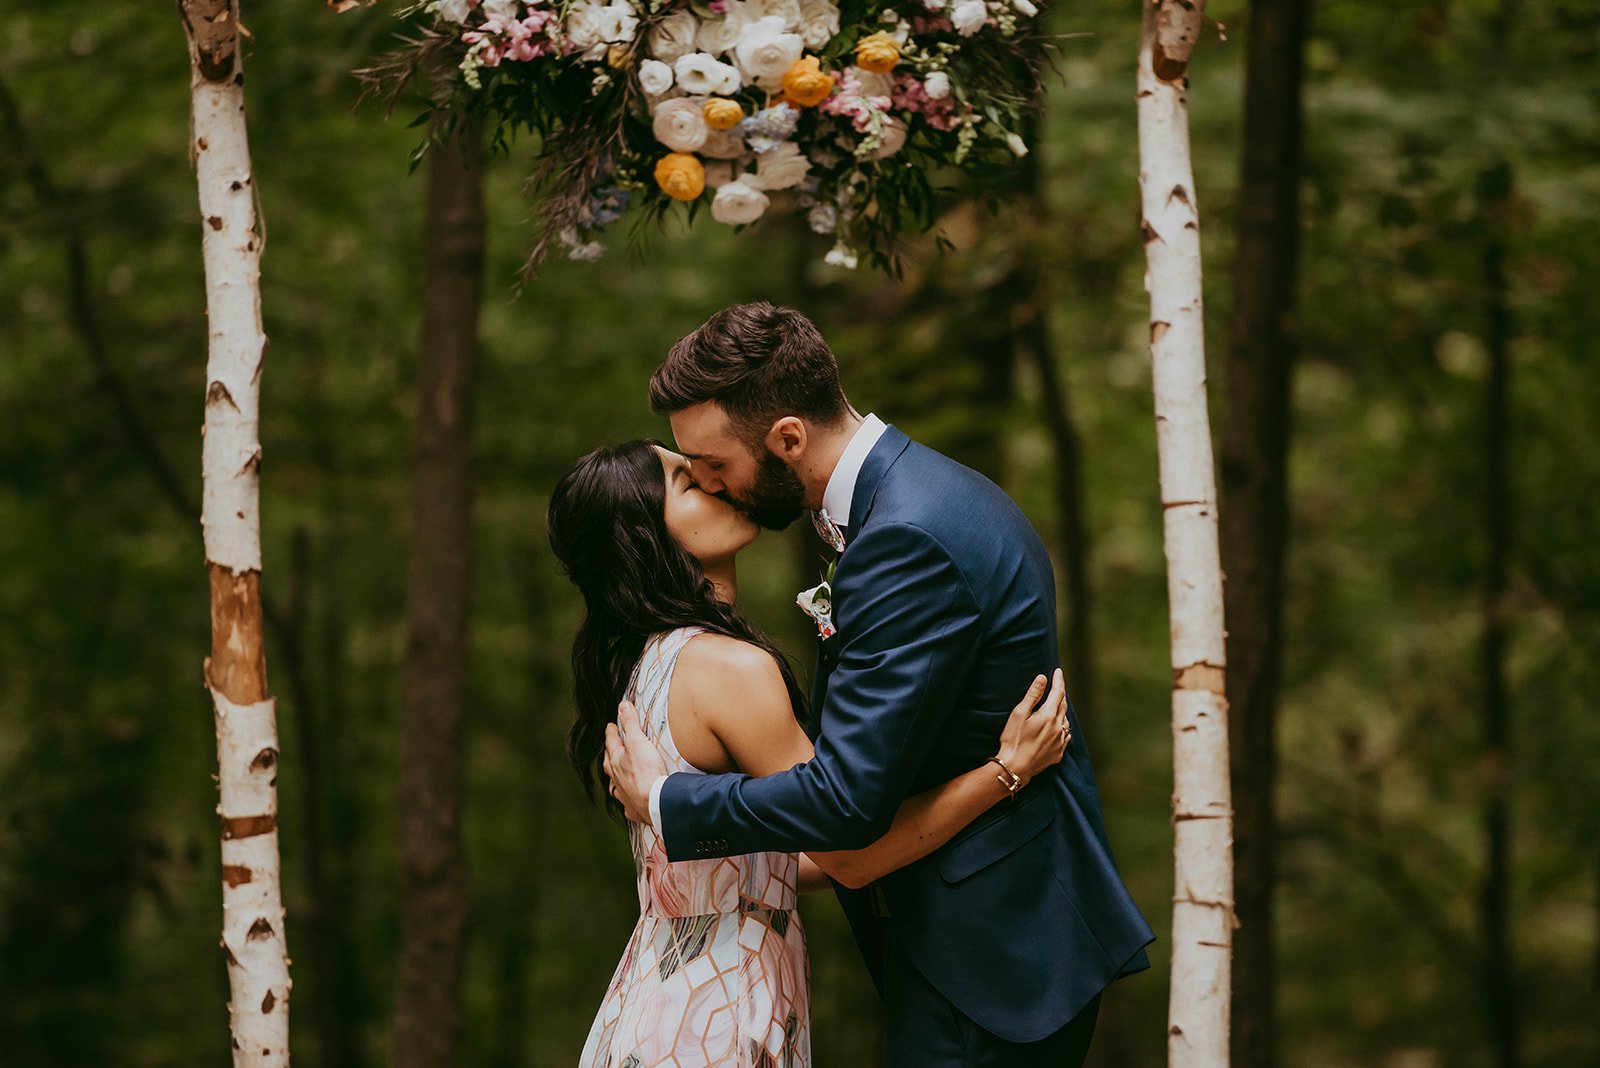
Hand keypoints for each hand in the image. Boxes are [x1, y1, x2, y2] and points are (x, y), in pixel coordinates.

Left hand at [602, 700, 666, 823]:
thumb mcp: (638, 741)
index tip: (610, 726)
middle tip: (610, 748)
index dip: (611, 733)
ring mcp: (625, 795)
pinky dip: (627, 802)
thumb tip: (622, 706)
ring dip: (615, 779)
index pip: (611, 742)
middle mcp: (617, 779)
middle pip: (610, 764)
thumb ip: (631, 723)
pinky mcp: (635, 809)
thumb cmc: (647, 772)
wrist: (655, 802)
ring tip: (616, 776)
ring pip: (616, 785)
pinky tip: (629, 802)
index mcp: (617, 761)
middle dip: (610, 755)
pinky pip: (628, 805)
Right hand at [994, 669, 1069, 785]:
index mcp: (1049, 715)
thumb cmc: (1013, 739)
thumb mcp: (1019, 713)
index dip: (1059, 681)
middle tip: (1058, 685)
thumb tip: (1043, 678)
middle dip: (1061, 694)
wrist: (1015, 767)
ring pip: (1066, 721)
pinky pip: (1065, 736)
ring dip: (1062, 711)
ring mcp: (1060, 742)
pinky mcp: (1058, 753)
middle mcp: (1058, 727)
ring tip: (1058, 705)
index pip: (1058, 693)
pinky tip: (1059, 728)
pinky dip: (1063, 727)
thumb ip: (1033, 695)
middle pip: (1063, 705)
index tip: (1058, 671)